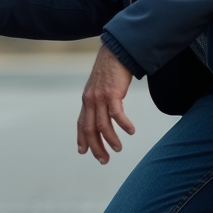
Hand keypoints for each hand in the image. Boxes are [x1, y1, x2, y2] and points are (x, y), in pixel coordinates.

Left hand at [77, 46, 135, 164]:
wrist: (115, 52)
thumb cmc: (110, 69)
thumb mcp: (100, 87)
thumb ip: (99, 100)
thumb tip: (103, 112)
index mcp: (87, 100)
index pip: (81, 123)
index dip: (82, 139)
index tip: (84, 152)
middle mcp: (90, 100)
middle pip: (90, 129)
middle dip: (96, 147)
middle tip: (104, 160)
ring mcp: (100, 97)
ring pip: (102, 125)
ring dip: (111, 140)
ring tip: (118, 148)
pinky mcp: (112, 93)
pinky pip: (117, 114)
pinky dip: (124, 125)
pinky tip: (131, 131)